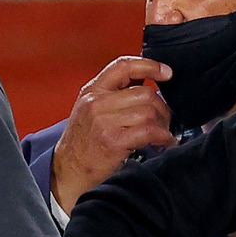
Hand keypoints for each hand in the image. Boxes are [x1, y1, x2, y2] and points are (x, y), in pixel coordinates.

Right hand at [52, 56, 174, 212]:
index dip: (149, 65)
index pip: (123, 65)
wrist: (68, 170)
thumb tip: (145, 79)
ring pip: (149, 112)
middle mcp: (97, 103)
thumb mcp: (90, 108)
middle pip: (145, 92)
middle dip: (162, 107)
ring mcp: (104, 122)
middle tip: (165, 119)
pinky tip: (164, 142)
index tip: (166, 72)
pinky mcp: (114, 141)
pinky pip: (149, 131)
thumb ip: (114, 92)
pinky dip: (163, 137)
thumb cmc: (82, 141)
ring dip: (163, 124)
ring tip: (163, 133)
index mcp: (92, 90)